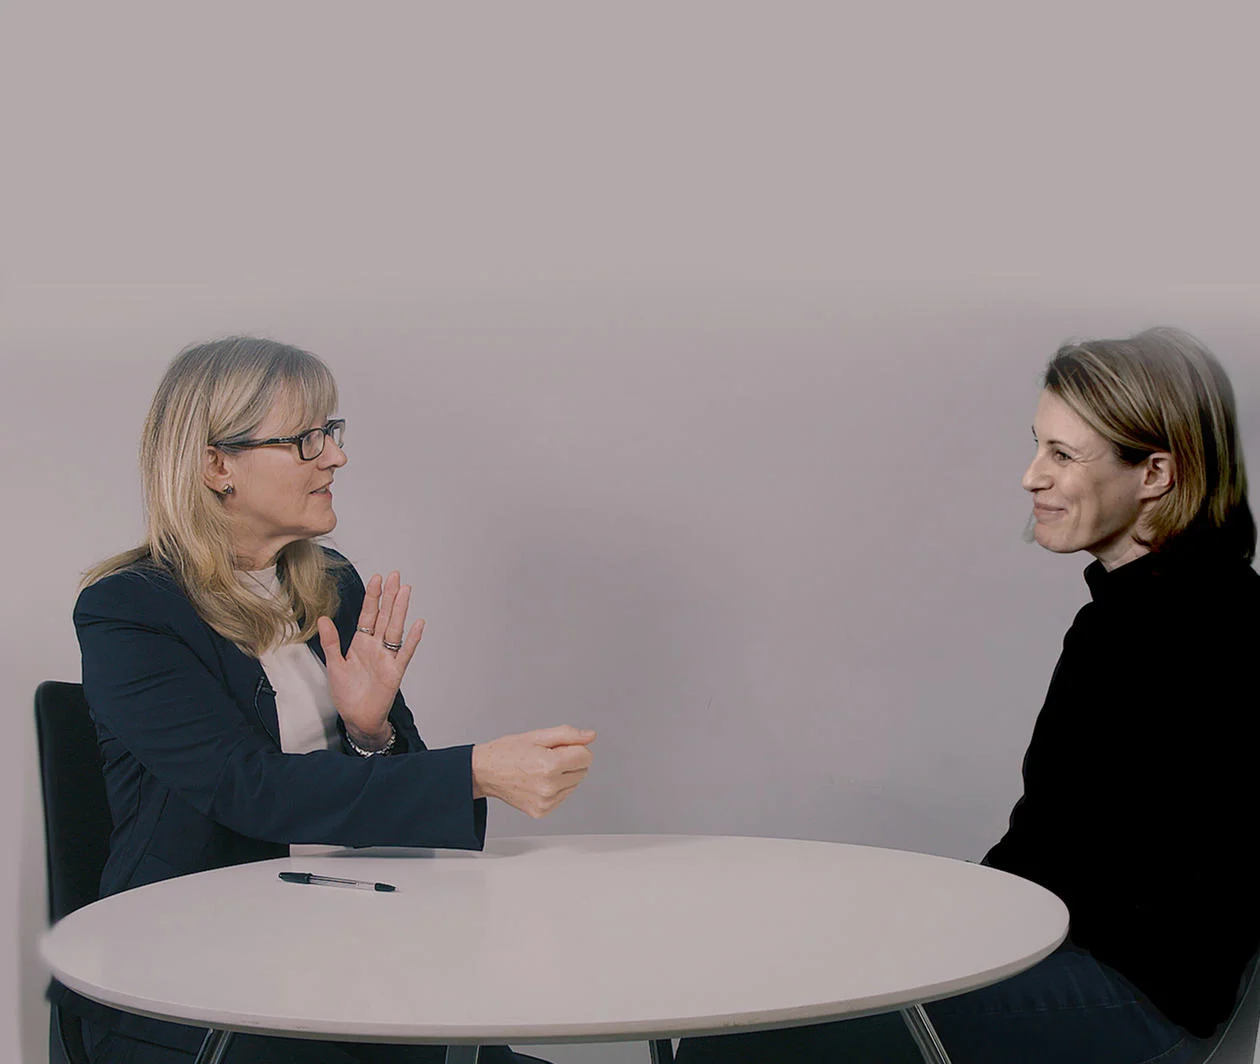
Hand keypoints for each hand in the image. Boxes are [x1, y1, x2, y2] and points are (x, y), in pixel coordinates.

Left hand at [318, 571, 424, 749]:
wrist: (357, 718)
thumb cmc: (347, 694)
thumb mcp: (334, 665)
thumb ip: (330, 642)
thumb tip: (323, 619)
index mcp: (361, 643)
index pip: (368, 614)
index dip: (372, 597)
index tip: (376, 578)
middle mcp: (376, 646)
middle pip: (384, 616)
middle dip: (389, 595)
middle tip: (395, 575)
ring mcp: (387, 657)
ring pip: (395, 628)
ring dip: (400, 610)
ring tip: (405, 590)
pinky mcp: (395, 672)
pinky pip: (405, 653)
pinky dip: (412, 639)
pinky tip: (418, 624)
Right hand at [471, 725, 595, 817]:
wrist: (484, 772)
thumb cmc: (507, 752)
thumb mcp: (538, 735)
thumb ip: (568, 735)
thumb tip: (590, 736)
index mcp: (550, 765)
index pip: (586, 756)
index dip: (575, 748)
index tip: (559, 747)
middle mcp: (549, 787)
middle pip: (583, 771)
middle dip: (570, 762)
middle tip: (546, 757)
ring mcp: (546, 802)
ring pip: (574, 785)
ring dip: (563, 776)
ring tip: (540, 769)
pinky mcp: (541, 811)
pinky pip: (562, 797)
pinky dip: (555, 789)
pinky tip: (538, 781)